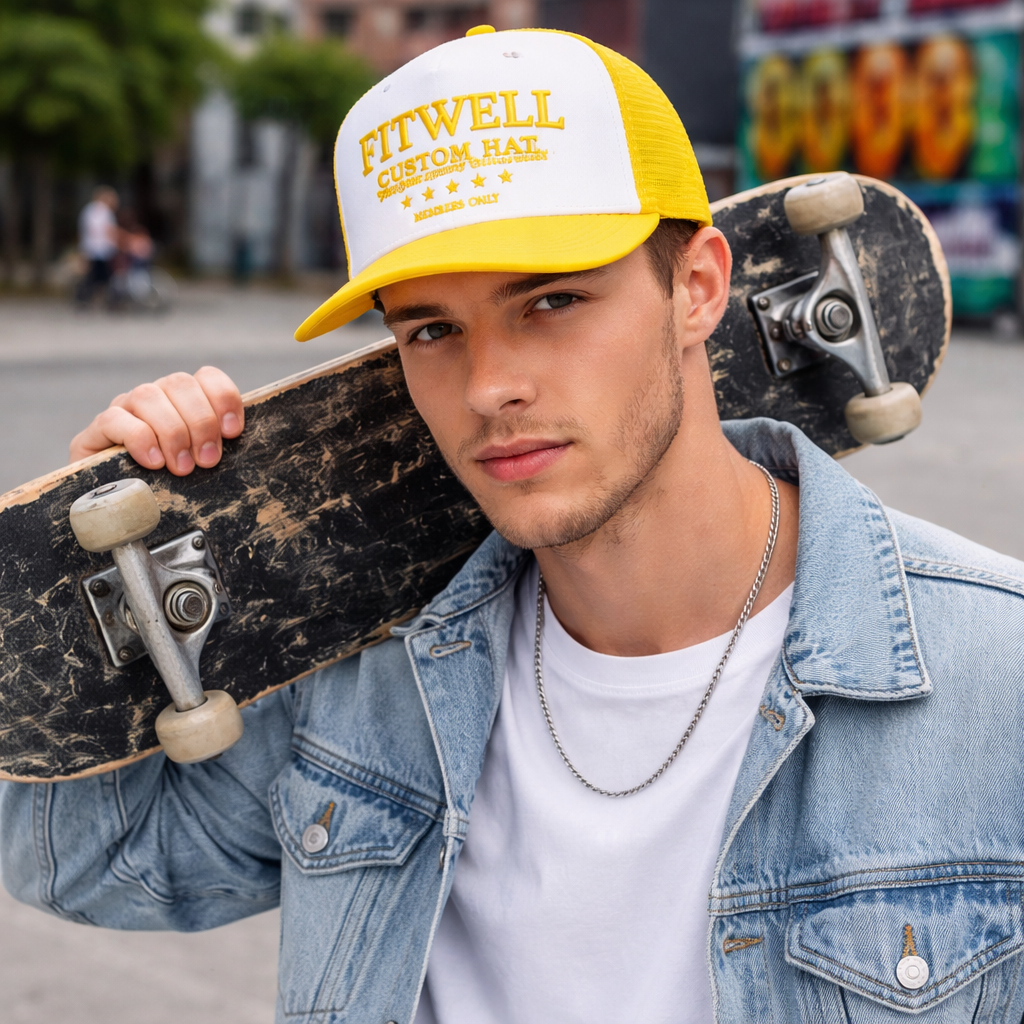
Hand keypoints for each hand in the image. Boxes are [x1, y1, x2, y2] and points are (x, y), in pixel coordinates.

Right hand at [70, 367, 243, 475]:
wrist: (114, 509)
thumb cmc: (165, 488)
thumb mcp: (197, 466)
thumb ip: (215, 450)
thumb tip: (240, 445)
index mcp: (182, 401)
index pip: (206, 377)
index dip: (223, 398)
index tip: (232, 431)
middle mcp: (154, 398)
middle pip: (180, 384)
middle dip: (200, 422)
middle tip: (207, 460)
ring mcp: (123, 411)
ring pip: (148, 396)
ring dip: (172, 431)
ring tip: (181, 467)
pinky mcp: (96, 432)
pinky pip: (115, 419)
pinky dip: (139, 438)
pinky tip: (153, 462)